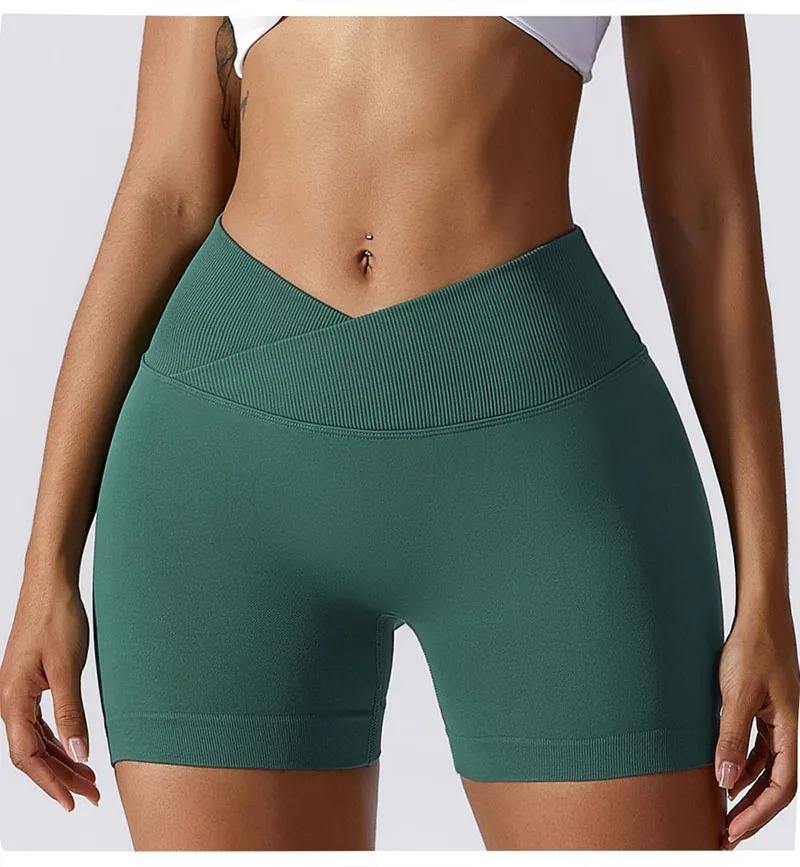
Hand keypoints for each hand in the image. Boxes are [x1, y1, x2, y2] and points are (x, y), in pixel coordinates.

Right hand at [0, 570, 99, 809]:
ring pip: (37, 739)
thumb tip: (78, 753)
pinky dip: (59, 738)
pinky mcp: (31, 681)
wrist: (51, 583)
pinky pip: (40, 721)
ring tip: (89, 778)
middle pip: (32, 753)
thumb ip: (70, 713)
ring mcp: (19, 691)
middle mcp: (10, 700)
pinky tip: (75, 747)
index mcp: (13, 700)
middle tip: (91, 794)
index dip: (51, 783)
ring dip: (62, 759)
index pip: (28, 757)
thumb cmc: (56, 617)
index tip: (74, 801)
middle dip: (61, 777)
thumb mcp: (67, 668)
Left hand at [716, 607, 798, 848]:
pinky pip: (754, 747)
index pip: (780, 786)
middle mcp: (787, 730)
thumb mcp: (736, 696)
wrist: (758, 616)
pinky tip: (722, 774)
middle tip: (724, 834)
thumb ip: (731, 738)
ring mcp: (776, 720)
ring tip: (721, 811)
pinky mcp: (762, 708)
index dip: (758, 813)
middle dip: (750, 811)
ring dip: (743, 789)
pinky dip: (739, 764)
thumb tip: (724, 782)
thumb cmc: (753, 649)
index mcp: (791, 730)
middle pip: (773, 783)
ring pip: (762, 767)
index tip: (733, 830)